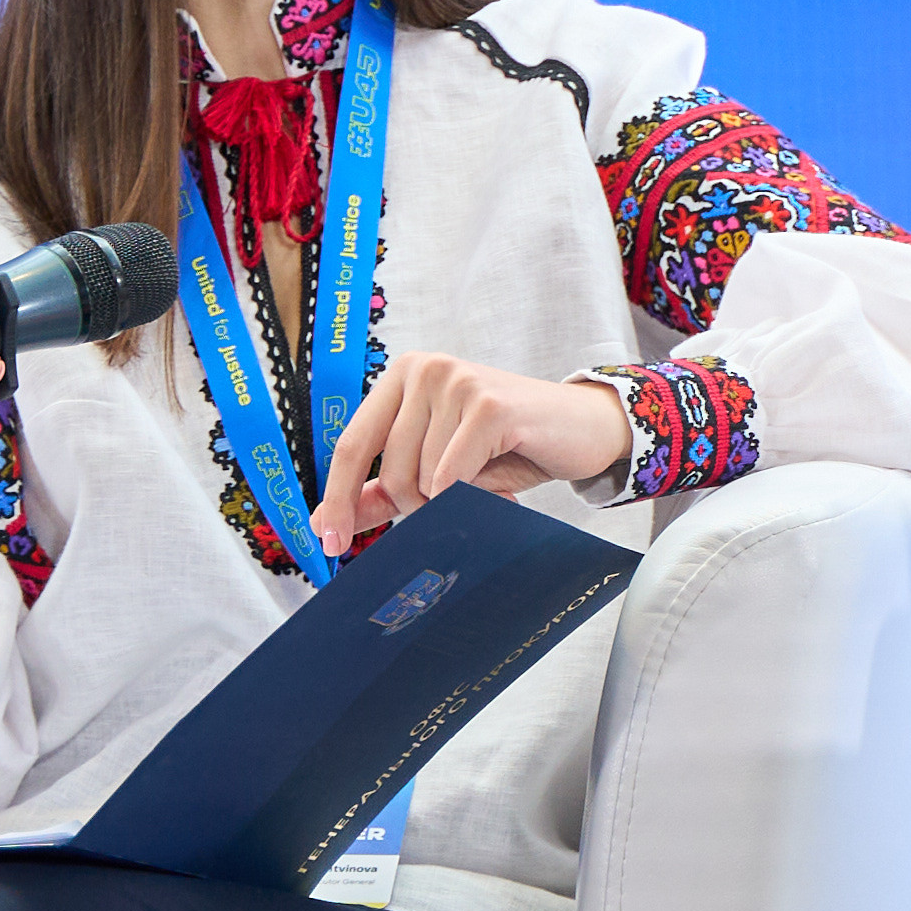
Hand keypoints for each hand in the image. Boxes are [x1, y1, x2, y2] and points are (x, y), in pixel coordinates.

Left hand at [315, 354, 632, 549]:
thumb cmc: (509, 446)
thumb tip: (327, 523)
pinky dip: (470, 495)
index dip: (338, 498)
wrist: (584, 428)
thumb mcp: (437, 466)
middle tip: (456, 503)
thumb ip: (382, 489)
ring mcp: (457, 382)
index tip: (329, 541)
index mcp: (402, 377)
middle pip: (390, 471)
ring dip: (452, 502)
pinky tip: (499, 487)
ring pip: (423, 478)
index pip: (352, 445)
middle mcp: (424, 368)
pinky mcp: (490, 405)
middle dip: (418, 506)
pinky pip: (453, 476)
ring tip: (486, 486)